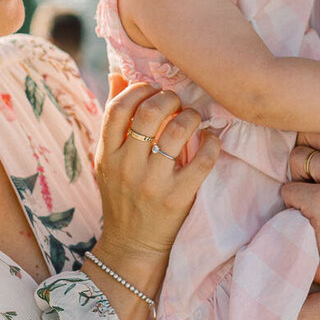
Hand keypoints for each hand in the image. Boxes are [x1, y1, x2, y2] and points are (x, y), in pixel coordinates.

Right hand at [93, 83, 218, 284]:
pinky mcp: (178, 198)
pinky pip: (202, 161)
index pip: (118, 109)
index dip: (139, 90)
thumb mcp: (107, 159)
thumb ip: (114, 119)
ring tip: (194, 118)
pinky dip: (212, 143)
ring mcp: (153, 183)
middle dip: (169, 98)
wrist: (132, 245)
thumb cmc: (122, 195)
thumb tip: (118, 74)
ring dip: (191, 116)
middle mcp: (127, 167)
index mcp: (106, 154)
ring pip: (177, 132)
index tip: (153, 90)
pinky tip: (212, 139)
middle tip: (178, 101)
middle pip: (149, 114)